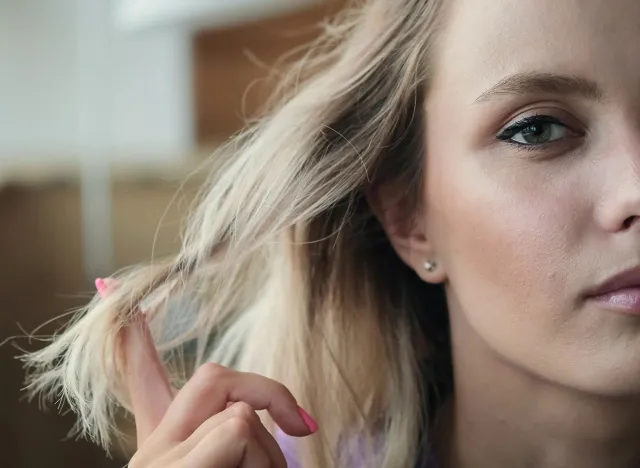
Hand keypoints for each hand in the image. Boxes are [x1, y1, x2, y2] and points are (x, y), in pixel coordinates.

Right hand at [96, 279, 316, 467]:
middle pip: (215, 377)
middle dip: (268, 391)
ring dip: (276, 457)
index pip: (143, 380)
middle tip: (301, 426)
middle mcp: (155, 453)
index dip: (135, 337)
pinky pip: (238, 432)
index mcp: (168, 450)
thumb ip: (227, 437)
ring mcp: (163, 464)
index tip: (115, 292)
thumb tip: (246, 412)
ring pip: (240, 412)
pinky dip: (267, 465)